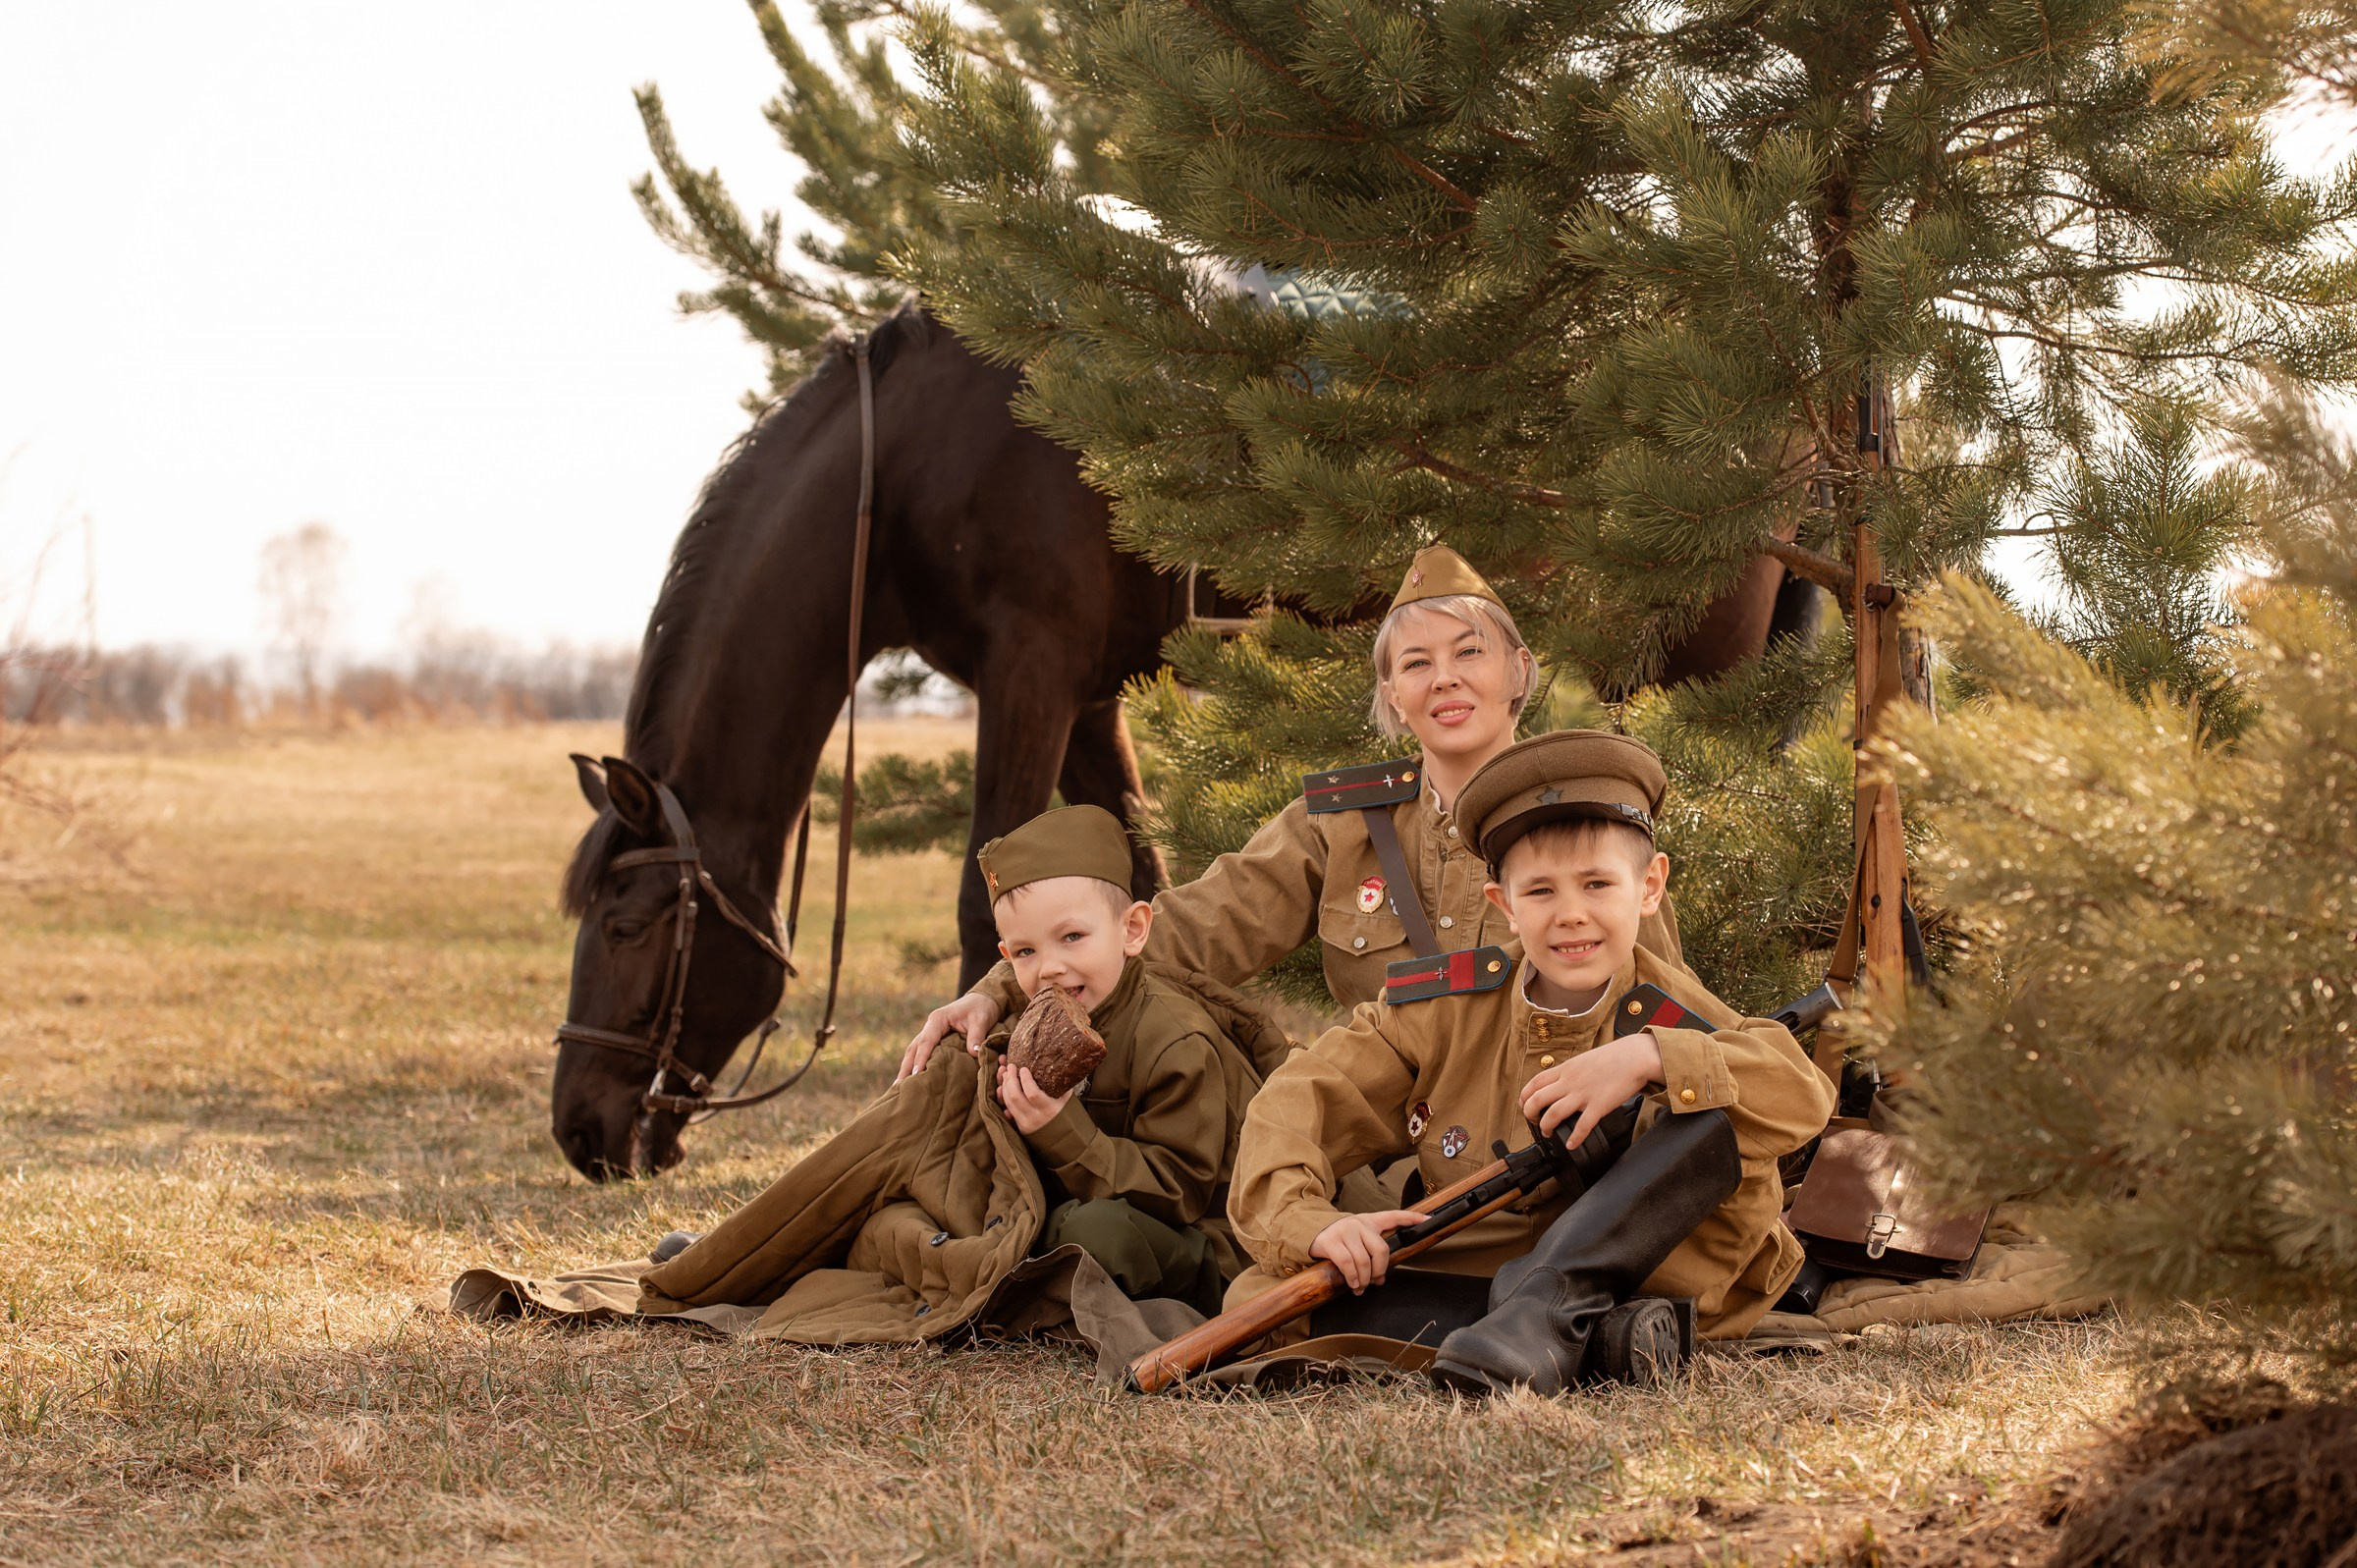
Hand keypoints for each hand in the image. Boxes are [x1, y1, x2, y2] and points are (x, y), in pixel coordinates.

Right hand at [898, 993, 1001, 1080]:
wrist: (984, 999)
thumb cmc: (981, 1008)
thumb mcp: (981, 1020)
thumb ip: (976, 1036)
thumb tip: (974, 1053)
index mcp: (938, 1020)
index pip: (926, 1042)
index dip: (920, 1059)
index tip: (916, 1075)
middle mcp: (930, 1026)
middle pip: (913, 1048)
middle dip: (906, 1067)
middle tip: (899, 1087)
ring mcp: (931, 1033)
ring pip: (914, 1051)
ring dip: (907, 1068)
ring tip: (900, 1088)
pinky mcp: (936, 1040)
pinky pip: (922, 1053)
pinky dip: (916, 1065)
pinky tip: (913, 1079)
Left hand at [995, 1060, 1074, 1133]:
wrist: (1062, 1140)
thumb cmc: (1065, 1116)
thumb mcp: (1066, 1101)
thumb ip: (1062, 1086)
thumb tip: (1058, 1067)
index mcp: (1049, 1109)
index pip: (1033, 1093)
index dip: (1026, 1080)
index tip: (1023, 1069)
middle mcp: (1035, 1117)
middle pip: (1016, 1097)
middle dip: (1010, 1079)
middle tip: (1010, 1067)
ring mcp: (1025, 1123)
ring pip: (1009, 1103)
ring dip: (1005, 1086)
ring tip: (1005, 1074)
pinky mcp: (1019, 1127)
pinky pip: (1008, 1110)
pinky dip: (1003, 1097)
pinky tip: (1002, 1088)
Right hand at [1309, 1210, 1427, 1293]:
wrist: (1309, 1232)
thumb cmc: (1339, 1239)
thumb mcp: (1357, 1238)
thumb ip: (1371, 1252)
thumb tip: (1380, 1278)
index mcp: (1370, 1221)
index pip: (1394, 1216)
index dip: (1412, 1218)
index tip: (1428, 1219)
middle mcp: (1359, 1224)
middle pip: (1381, 1249)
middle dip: (1380, 1270)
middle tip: (1375, 1281)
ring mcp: (1345, 1231)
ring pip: (1364, 1260)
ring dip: (1364, 1279)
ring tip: (1361, 1287)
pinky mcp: (1331, 1241)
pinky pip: (1347, 1263)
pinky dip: (1353, 1277)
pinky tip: (1353, 1284)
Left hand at [1521, 1032, 1662, 1145]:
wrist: (1635, 1057)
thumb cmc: (1613, 1058)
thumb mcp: (1583, 1060)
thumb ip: (1570, 1072)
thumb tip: (1560, 1083)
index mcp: (1565, 1070)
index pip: (1535, 1083)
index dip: (1525, 1096)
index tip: (1524, 1105)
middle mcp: (1570, 1082)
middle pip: (1537, 1099)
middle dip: (1529, 1114)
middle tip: (1533, 1121)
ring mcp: (1583, 1094)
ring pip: (1553, 1113)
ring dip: (1546, 1127)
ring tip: (1548, 1133)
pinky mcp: (1599, 1105)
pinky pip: (1582, 1126)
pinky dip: (1574, 1138)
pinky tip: (1571, 1145)